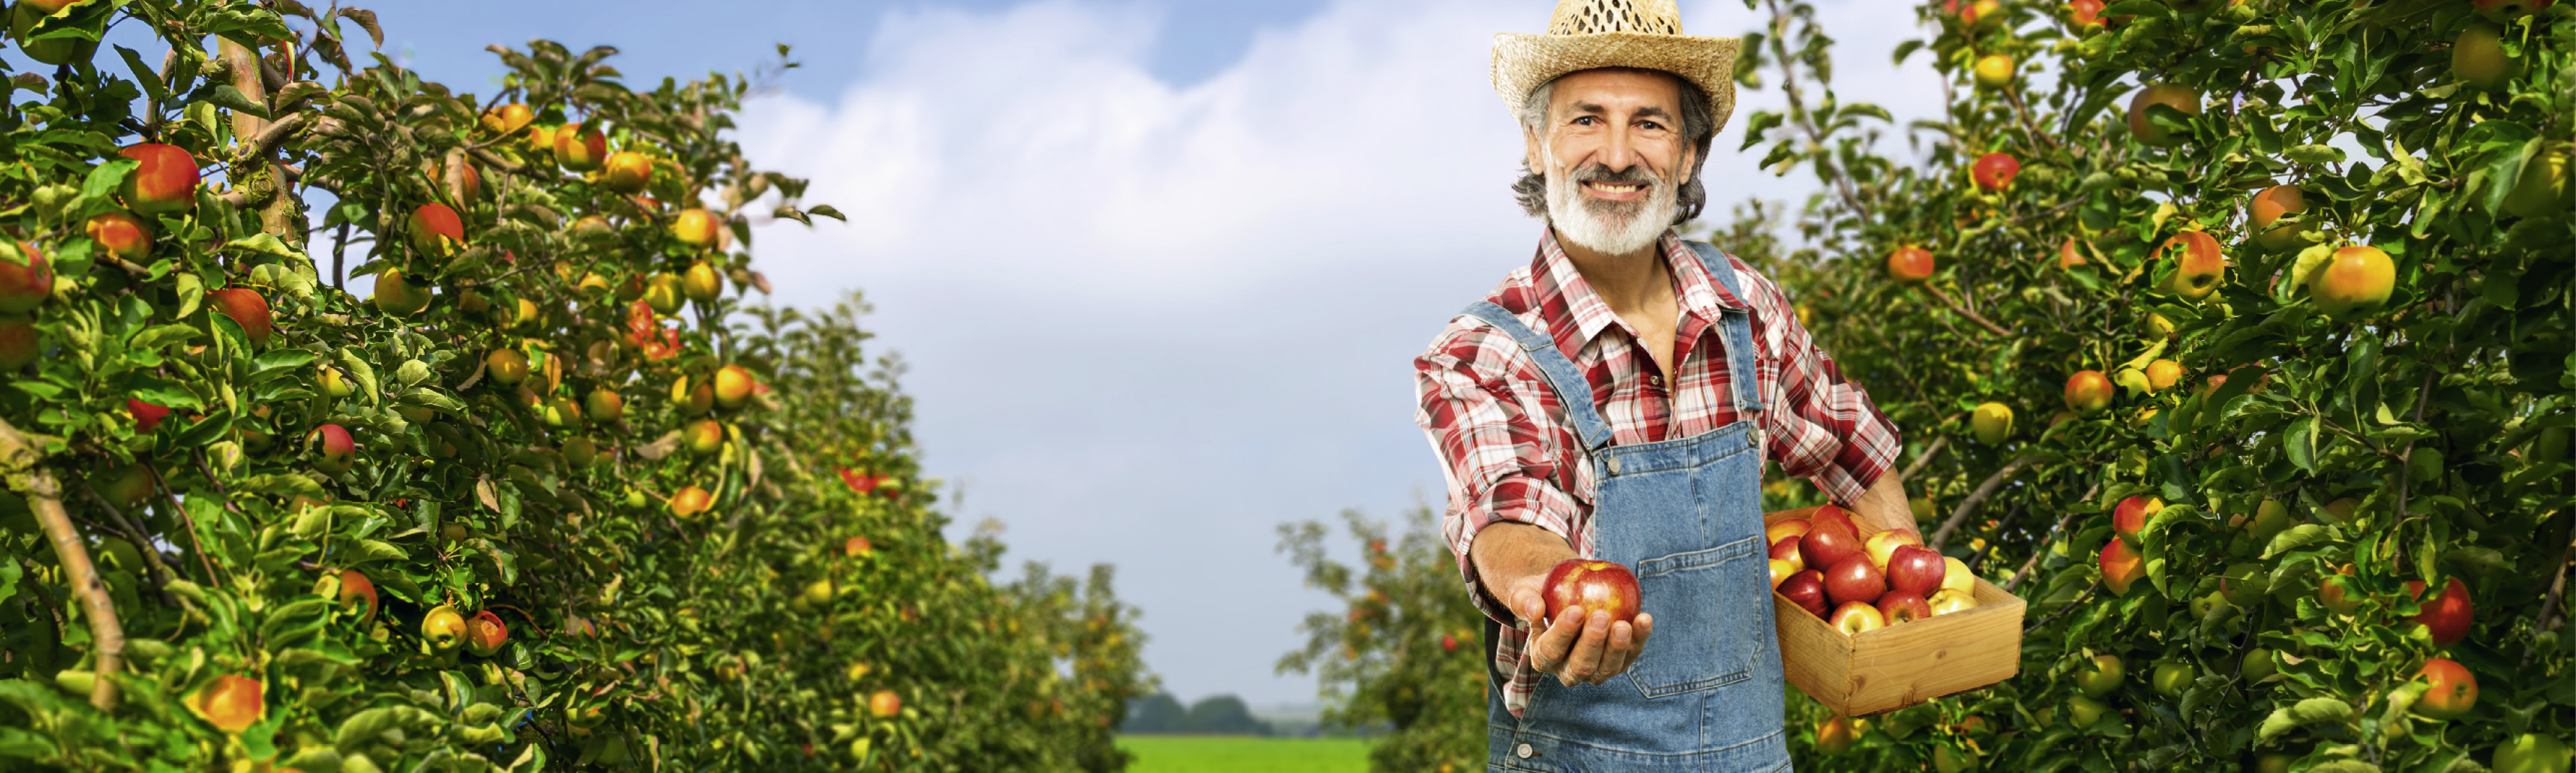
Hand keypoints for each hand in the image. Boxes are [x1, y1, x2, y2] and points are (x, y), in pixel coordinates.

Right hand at [1505, 575, 1654, 686]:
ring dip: (1617, 648)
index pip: (1551, 651)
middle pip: (1580, 666)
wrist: (1568, 595)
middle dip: (1592, 643)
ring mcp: (1595, 670)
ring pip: (1607, 668)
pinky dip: (1639, 638)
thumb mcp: (1526, 591)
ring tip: (1624, 624)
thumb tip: (1534, 609)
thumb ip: (1523, 599)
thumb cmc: (1543, 594)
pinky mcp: (1618, 661)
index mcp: (1542, 657)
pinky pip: (1631, 653)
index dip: (1563, 633)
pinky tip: (1644, 618)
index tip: (1576, 610)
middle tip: (1602, 616)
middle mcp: (1567, 670)